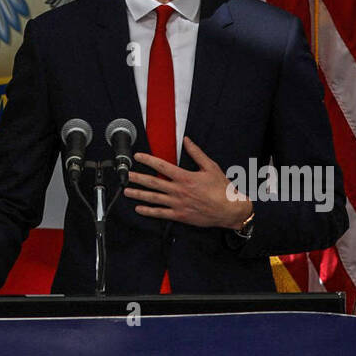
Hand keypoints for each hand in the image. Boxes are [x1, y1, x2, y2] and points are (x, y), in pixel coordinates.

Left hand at [123, 138, 252, 229]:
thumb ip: (197, 153)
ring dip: (139, 194)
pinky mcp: (180, 215)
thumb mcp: (211, 167)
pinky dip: (149, 211)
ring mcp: (178, 204)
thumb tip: (187, 140)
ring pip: (154, 198)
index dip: (148, 160)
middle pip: (154, 182)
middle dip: (138, 178)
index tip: (138, 156)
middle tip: (126, 175)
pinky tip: (139, 209)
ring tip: (127, 191)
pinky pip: (161, 213)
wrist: (229, 210)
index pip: (162, 166)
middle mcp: (179, 190)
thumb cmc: (222, 188)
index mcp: (185, 177)